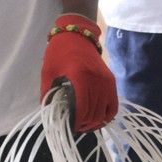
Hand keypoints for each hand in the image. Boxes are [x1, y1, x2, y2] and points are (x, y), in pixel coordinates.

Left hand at [41, 13, 117, 131]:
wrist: (75, 34)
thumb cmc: (58, 53)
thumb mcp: (48, 74)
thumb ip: (48, 96)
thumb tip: (51, 117)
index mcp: (79, 77)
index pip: (81, 109)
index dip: (75, 122)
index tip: (67, 126)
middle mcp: (96, 79)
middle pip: (93, 114)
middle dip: (83, 125)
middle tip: (73, 127)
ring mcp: (106, 80)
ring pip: (104, 112)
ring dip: (94, 123)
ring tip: (83, 125)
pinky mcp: (111, 80)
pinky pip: (113, 105)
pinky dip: (106, 116)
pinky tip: (97, 120)